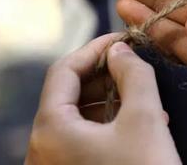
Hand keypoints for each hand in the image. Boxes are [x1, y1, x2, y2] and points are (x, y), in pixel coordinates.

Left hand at [25, 35, 180, 164]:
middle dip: (105, 75)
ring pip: (78, 118)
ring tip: (145, 96)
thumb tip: (120, 50)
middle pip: (68, 94)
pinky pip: (84, 140)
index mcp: (49, 129)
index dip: (95, 48)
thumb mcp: (145, 117)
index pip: (64, 70)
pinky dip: (109, 125)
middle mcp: (41, 149)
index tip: (124, 38)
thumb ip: (132, 73)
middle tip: (135, 64)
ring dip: (110, 100)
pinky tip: (142, 123)